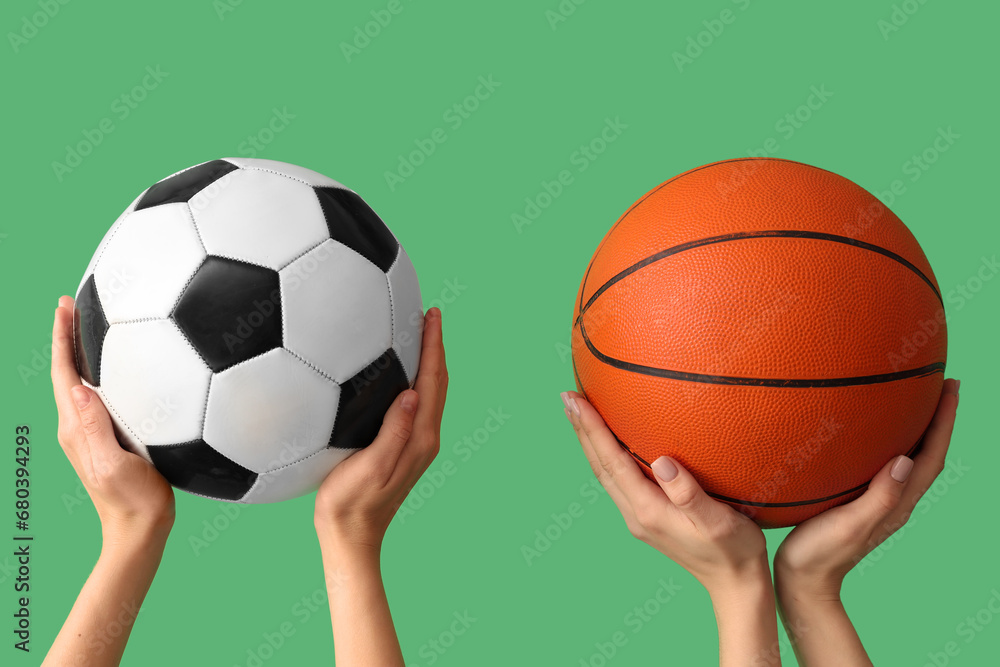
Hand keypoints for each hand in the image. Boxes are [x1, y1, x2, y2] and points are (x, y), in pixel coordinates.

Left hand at [51, 296, 174, 544]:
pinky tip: (125, 366)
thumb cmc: (134, 502)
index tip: (65, 306)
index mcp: (77, 428)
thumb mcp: (114, 466)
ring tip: (94, 324)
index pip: (64, 374)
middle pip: (69, 372)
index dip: (62, 338)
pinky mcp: (111, 437)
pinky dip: (107, 371)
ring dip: (85, 351)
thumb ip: (96, 429)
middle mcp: (79, 426)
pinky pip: (102, 395)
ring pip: (84, 382)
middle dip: (69, 336)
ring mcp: (94, 431)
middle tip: (77, 303)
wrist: (140, 530)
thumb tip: (80, 389)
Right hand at [314, 308, 447, 556]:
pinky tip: (401, 373)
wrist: (351, 538)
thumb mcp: (369, 467)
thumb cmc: (351, 505)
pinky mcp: (405, 448)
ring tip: (420, 336)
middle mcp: (425, 439)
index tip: (432, 316)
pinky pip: (418, 404)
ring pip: (431, 393)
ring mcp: (417, 444)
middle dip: (436, 347)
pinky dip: (417, 379)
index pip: (432, 381)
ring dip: (429, 362)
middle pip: (438, 383)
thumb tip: (412, 394)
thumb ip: (392, 432)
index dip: (433, 345)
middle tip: (429, 316)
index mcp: (420, 438)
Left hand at [561, 391, 768, 593]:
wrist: (734, 584)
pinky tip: (613, 443)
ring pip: (604, 473)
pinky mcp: (646, 518)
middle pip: (599, 465)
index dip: (591, 428)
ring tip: (580, 414)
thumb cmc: (733, 551)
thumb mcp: (718, 522)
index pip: (611, 461)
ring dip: (590, 442)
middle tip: (567, 397)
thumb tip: (662, 462)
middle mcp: (636, 513)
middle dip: (581, 430)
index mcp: (648, 510)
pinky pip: (618, 480)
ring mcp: (638, 517)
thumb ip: (689, 494)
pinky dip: (608, 455)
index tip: (575, 400)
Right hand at [774, 378, 959, 597]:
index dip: (944, 422)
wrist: (803, 581)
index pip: (932, 456)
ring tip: (913, 400)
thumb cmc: (822, 555)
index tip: (950, 388)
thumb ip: (880, 497)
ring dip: (917, 429)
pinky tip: (870, 432)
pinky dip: (889, 442)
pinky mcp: (859, 501)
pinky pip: (884, 464)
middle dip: (938, 419)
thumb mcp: (850, 525)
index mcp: (897, 503)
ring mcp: (877, 501)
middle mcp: (894, 500)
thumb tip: (906, 460)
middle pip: (927, 453)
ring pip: (908, 458)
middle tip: (940, 384)